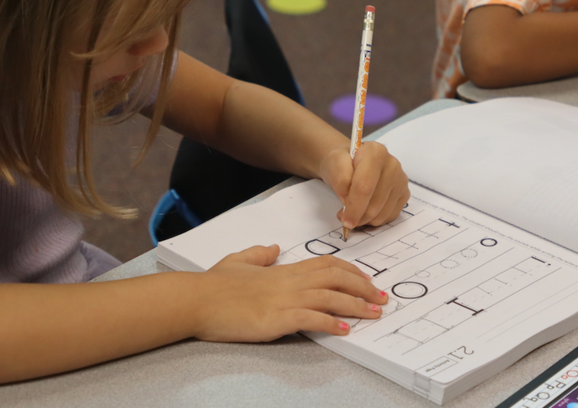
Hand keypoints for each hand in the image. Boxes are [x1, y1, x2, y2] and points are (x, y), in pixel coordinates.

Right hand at [196, 245, 386, 341]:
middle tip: (382, 298)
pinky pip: (311, 318)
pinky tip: (345, 329)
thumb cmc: (213, 284)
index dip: (351, 271)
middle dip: (364, 288)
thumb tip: (275, 248)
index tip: (367, 280)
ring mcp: (283, 300)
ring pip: (330, 297)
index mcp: (283, 270)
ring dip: (357, 305)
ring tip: (374, 314)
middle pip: (336, 278)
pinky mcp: (276, 319)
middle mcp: (289, 282)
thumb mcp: (239, 261)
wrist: (196, 300)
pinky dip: (331, 323)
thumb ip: (259, 254)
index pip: (326, 264)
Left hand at [318, 141, 409, 229]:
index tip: (344, 221)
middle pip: (375, 203)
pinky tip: (365, 210)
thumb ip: (339, 177)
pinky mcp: (404, 193)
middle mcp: (393, 165)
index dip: (354, 207)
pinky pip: (390, 217)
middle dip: (357, 217)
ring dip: (365, 220)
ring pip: (382, 213)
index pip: (365, 186)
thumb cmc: (343, 162)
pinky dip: (374, 220)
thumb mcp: (334, 162)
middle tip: (344, 217)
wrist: (352, 162)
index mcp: (376, 153)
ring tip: (353, 211)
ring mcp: (401, 180)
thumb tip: (348, 197)